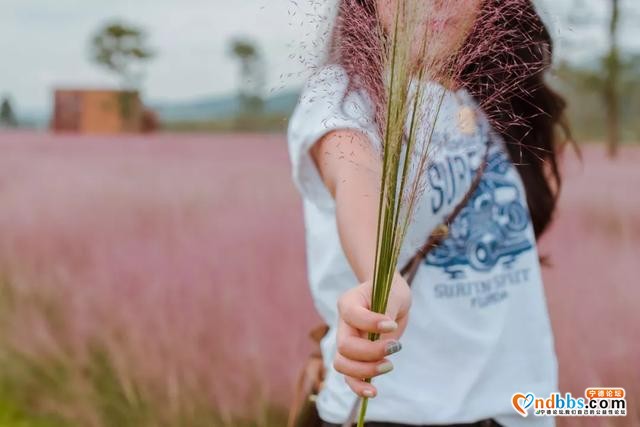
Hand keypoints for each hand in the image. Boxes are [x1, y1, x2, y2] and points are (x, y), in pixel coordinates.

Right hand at [333, 272, 411, 397]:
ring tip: (389, 365)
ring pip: (343, 365)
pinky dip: (359, 386)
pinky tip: (373, 392)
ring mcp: (346, 341)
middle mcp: (343, 323)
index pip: (352, 315)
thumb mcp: (394, 294)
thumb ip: (387, 309)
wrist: (389, 296)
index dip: (371, 323)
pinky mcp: (355, 357)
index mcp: (348, 302)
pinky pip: (349, 377)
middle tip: (394, 347)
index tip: (391, 325)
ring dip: (365, 371)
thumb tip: (386, 330)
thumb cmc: (391, 292)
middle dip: (370, 353)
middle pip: (345, 346)